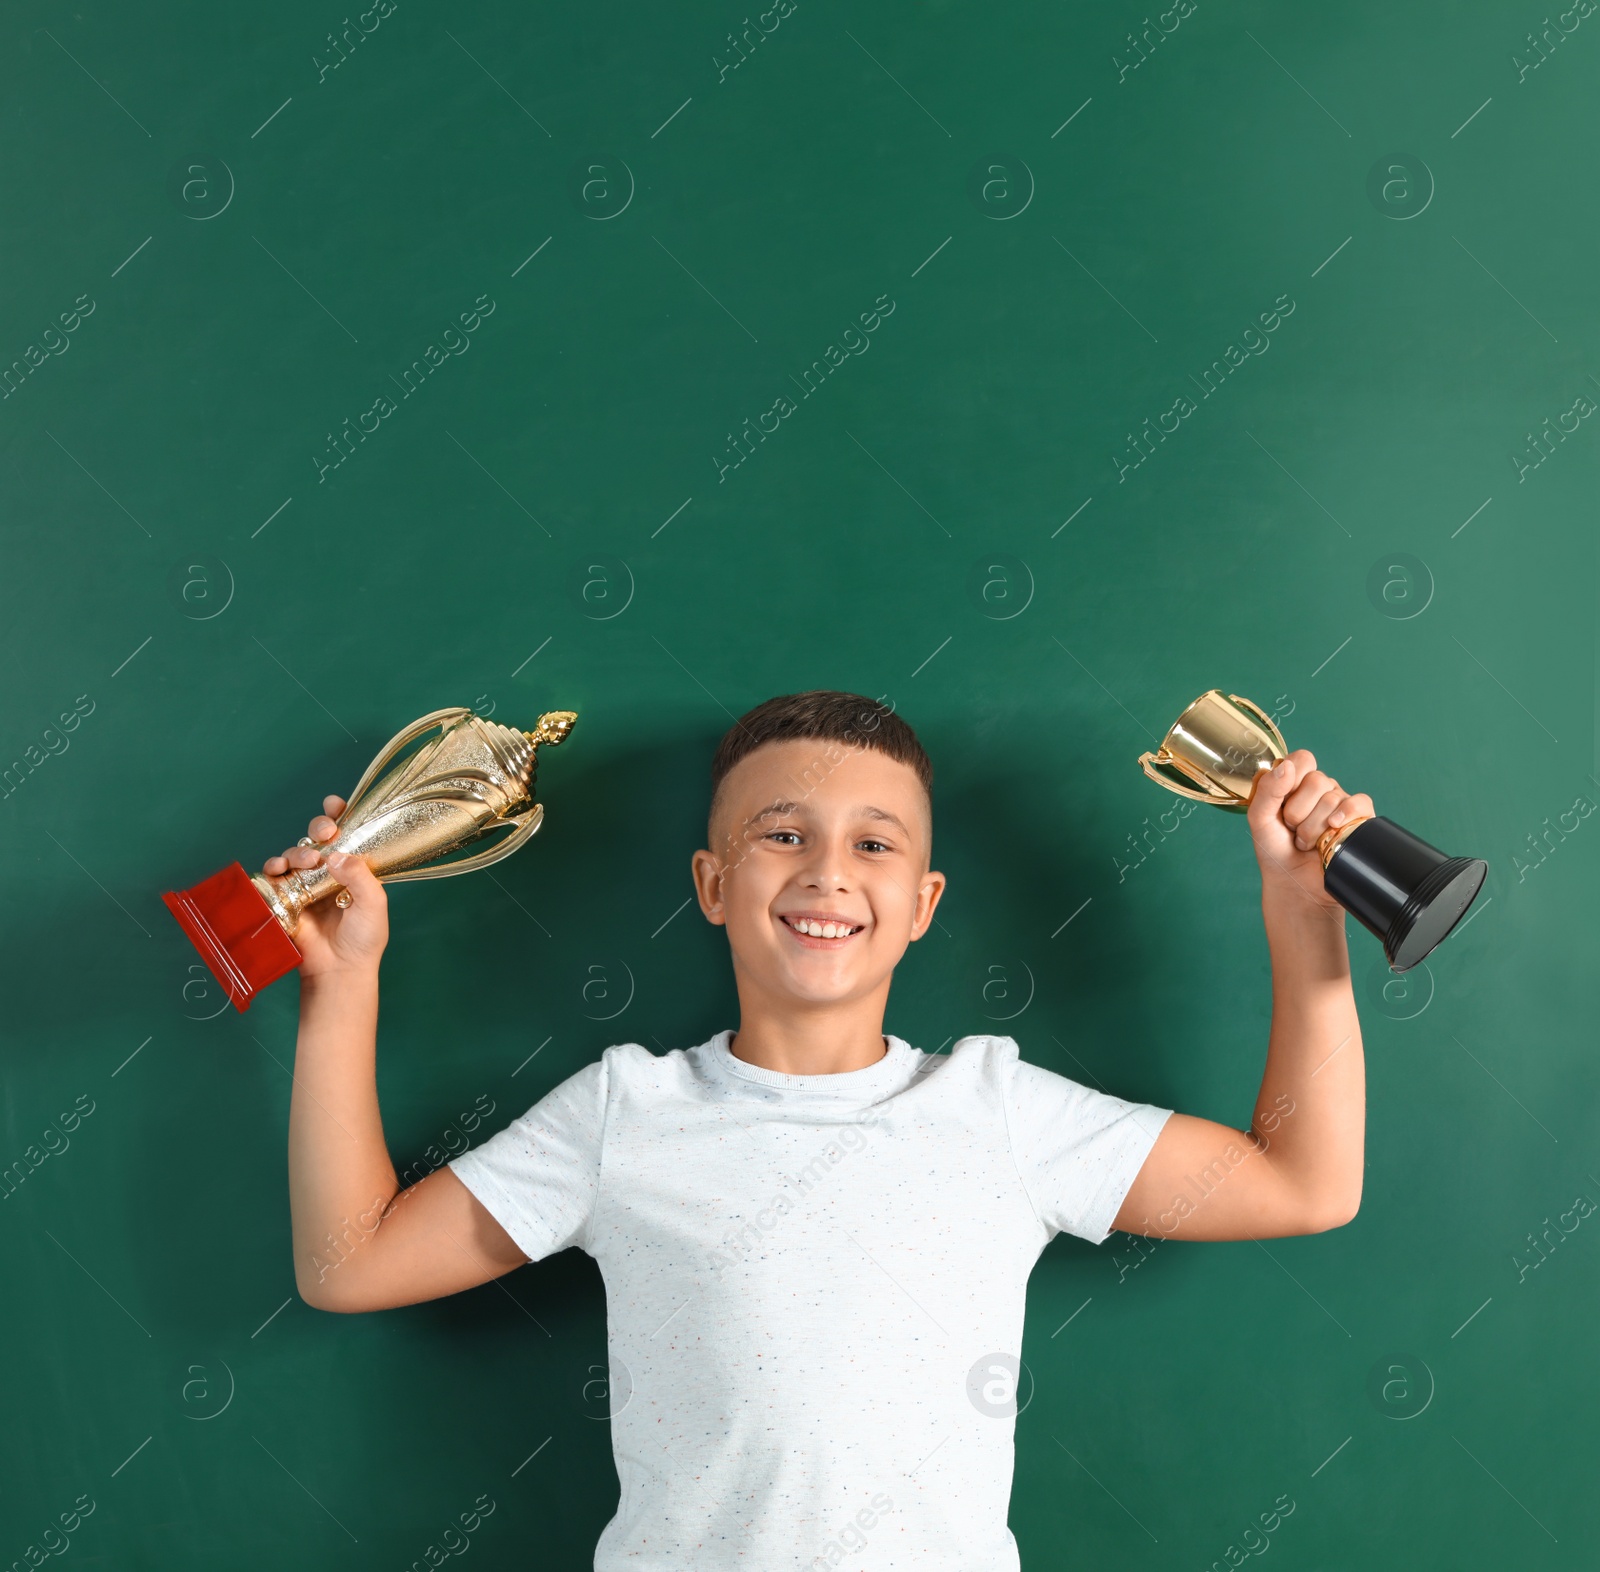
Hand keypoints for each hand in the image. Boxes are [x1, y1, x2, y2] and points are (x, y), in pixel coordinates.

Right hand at [262, 794, 388, 977]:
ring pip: (295, 853)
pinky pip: (273, 876)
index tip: (335, 805)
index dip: (339, 816)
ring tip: (306, 861)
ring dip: (297, 850)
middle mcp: (328, 873)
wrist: (339, 971)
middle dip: (318, 828)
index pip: (347, 835)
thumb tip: (336, 854)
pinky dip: (273, 867)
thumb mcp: (373, 904)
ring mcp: (305, 884)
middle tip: (325, 833)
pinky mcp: (284, 898)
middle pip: (317, 838)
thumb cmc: (363, 940)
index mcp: (353, 869)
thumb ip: (359, 876)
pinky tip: (278, 869)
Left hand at [1246, 751, 1374, 911]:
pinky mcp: (1358, 819)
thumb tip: (1286, 766)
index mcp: (1295, 783)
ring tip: (1307, 841)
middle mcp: (1319, 790)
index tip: (1281, 803)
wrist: (1294, 883)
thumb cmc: (1274, 850)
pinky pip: (1360, 803)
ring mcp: (1340, 803)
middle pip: (1317, 780)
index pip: (1302, 759)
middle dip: (1299, 811)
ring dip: (1313, 827)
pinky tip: (1334, 827)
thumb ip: (1267, 790)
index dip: (1292, 779)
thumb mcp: (1259, 819)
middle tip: (1292, 829)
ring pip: (1334, 797)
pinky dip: (1347, 814)